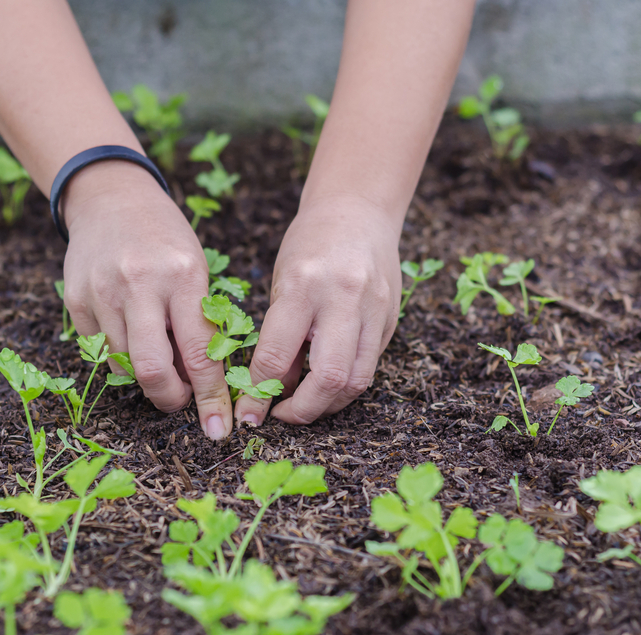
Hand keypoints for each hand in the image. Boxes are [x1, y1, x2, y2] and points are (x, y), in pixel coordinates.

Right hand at [61, 161, 231, 438]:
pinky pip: (99, 350)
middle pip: (151, 370)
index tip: (218, 427)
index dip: (211, 397)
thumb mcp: (196, 269)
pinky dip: (118, 355)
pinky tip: (129, 333)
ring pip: (122, 365)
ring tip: (158, 358)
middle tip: (180, 401)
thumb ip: (199, 322)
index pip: (200, 353)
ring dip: (144, 376)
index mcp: (183, 276)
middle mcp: (140, 284)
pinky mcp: (75, 299)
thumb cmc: (165, 239)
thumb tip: (204, 384)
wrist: (111, 197)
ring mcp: (102, 292)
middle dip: (169, 399)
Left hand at [234, 196, 401, 424]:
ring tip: (305, 406)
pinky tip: (327, 386)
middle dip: (302, 411)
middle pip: (328, 377)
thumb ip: (280, 337)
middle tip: (281, 417)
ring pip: (356, 381)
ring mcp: (374, 310)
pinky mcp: (390, 320)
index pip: (276, 355)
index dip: (259, 394)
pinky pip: (368, 367)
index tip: (249, 415)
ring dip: (328, 405)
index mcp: (303, 286)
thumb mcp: (282, 283)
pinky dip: (345, 386)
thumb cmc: (309, 246)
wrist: (358, 210)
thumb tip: (271, 391)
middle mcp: (343, 299)